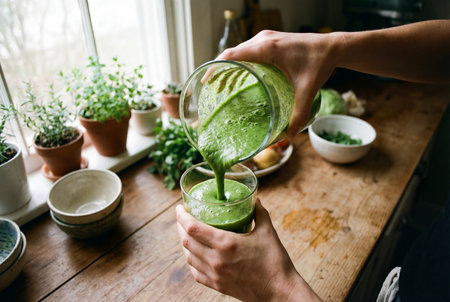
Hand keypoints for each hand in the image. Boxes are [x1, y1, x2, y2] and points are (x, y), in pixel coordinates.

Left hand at [176, 198, 321, 301]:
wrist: (279, 292)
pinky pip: (196, 272)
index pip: (193, 228)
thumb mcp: (267, 231)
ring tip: (187, 233)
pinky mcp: (217, 286)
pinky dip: (192, 260)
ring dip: (184, 243)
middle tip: (182, 217)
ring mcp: (215, 275)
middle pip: (186, 241)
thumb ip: (259, 213)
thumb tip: (255, 199)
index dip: (182, 216)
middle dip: (180, 226)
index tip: (180, 208)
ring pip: (189, 257)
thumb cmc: (275, 261)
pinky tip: (195, 254)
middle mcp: (216, 260)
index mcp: (226, 244)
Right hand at [217, 30, 336, 137]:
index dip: (215, 67)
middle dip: (220, 71)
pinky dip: (241, 63)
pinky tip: (240, 77)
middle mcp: (263, 40)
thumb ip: (299, 112)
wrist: (333, 46)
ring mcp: (267, 38)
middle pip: (232, 54)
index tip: (206, 81)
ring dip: (230, 67)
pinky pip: (249, 51)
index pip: (231, 55)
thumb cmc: (320, 62)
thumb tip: (290, 134)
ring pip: (240, 52)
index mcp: (267, 49)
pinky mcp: (271, 41)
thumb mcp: (308, 89)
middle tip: (213, 89)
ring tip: (222, 86)